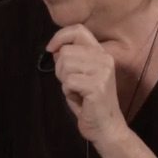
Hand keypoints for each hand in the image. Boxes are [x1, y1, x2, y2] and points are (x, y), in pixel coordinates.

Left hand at [46, 24, 128, 143]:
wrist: (106, 128)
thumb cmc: (89, 102)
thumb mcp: (79, 74)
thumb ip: (70, 59)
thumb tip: (56, 48)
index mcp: (101, 53)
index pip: (78, 30)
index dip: (60, 36)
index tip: (51, 49)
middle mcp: (104, 58)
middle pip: (66, 51)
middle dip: (60, 68)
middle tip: (71, 83)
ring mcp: (102, 71)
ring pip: (65, 64)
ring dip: (64, 80)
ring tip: (76, 90)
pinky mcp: (97, 85)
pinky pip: (68, 81)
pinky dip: (68, 92)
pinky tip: (79, 98)